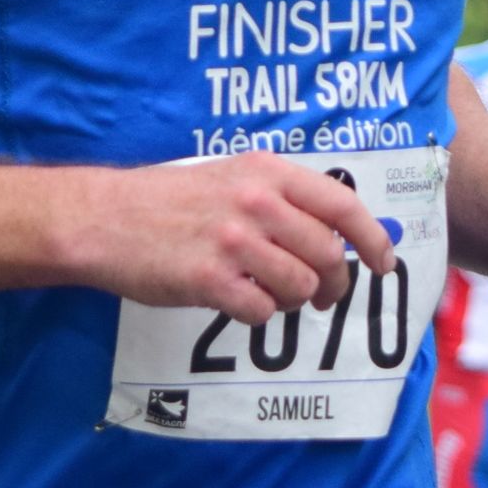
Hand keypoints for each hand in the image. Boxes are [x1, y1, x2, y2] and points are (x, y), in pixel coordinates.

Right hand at [63, 152, 394, 322]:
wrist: (105, 218)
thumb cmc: (170, 199)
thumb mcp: (230, 175)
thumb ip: (280, 196)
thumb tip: (336, 232)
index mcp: (266, 172)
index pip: (342, 203)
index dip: (372, 236)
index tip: (382, 261)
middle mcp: (256, 202)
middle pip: (327, 254)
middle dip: (334, 283)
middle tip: (323, 295)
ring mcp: (233, 242)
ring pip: (300, 287)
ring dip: (294, 301)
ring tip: (270, 295)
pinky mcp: (209, 280)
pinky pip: (262, 312)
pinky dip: (259, 315)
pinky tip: (239, 302)